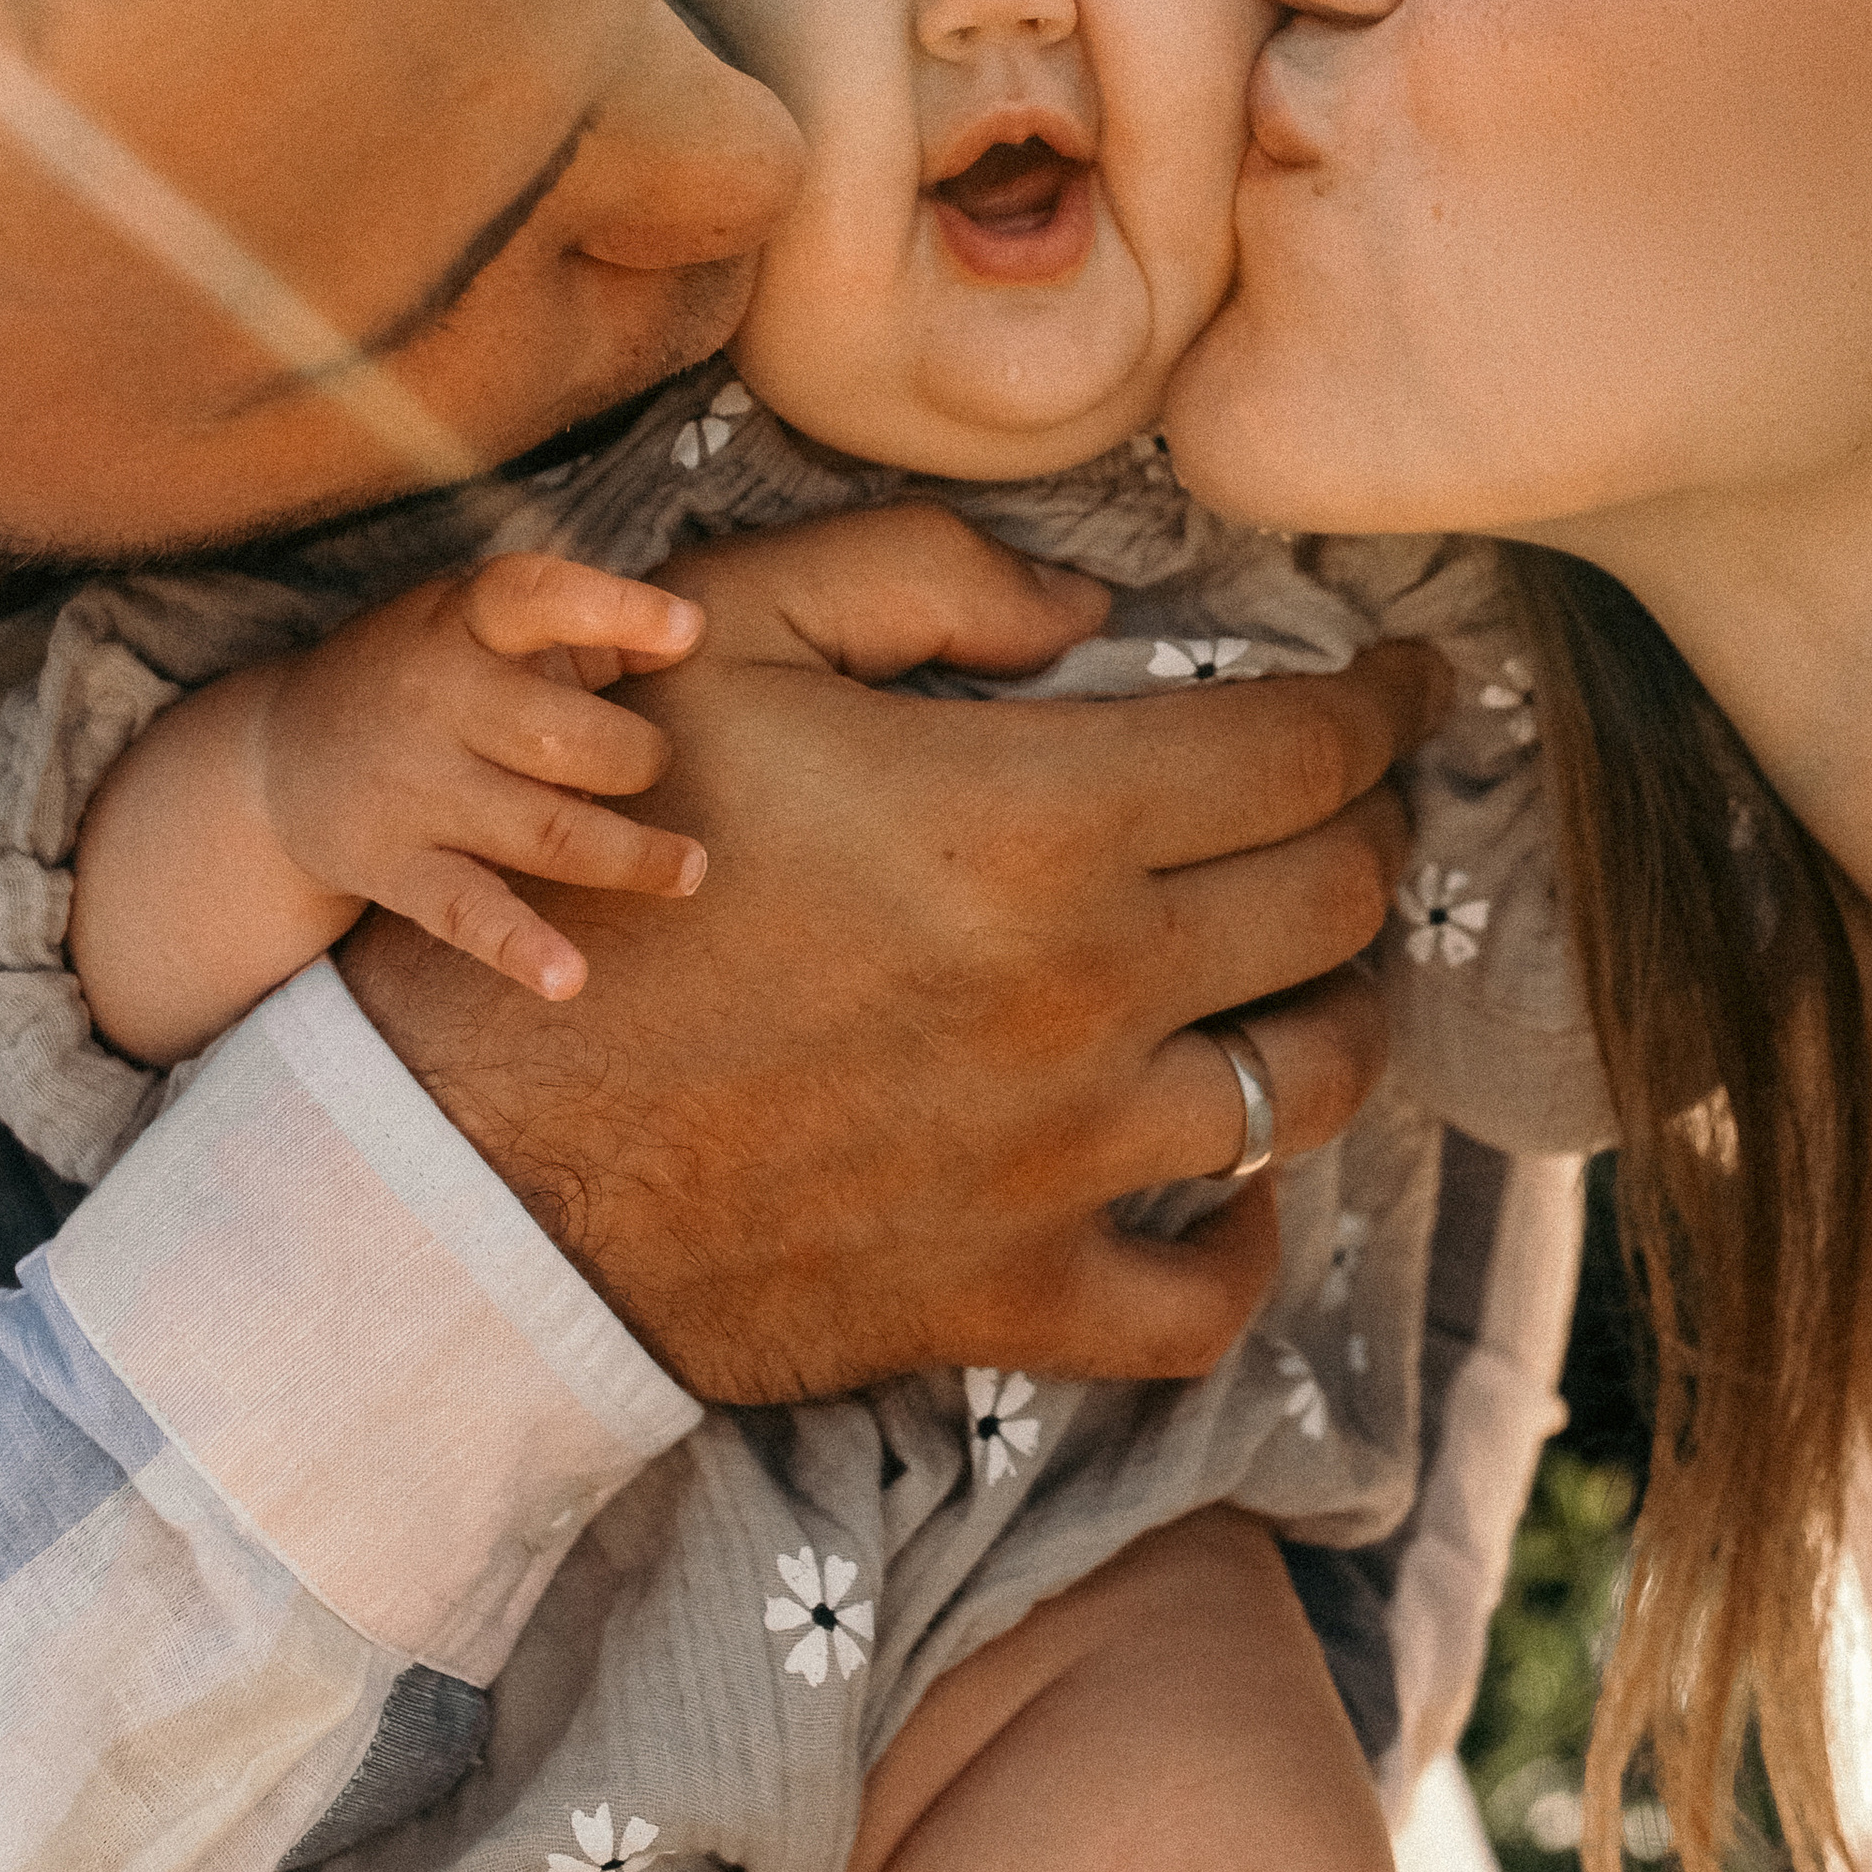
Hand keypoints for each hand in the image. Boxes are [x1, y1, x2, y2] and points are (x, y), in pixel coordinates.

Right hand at [74, 555, 714, 1062]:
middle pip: (566, 738)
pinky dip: (519, 949)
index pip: (538, 597)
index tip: (689, 631)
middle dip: (637, 759)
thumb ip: (590, 629)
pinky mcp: (393, 870)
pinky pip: (465, 913)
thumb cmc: (428, 676)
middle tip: (654, 766)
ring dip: (629, 857)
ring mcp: (411, 790)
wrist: (278, 755)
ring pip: (543, 831)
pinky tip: (570, 979)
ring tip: (690, 868)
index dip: (618, 610)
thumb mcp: (488, 626)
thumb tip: (690, 634)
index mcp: (461, 619)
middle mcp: (431, 699)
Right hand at [343, 504, 1431, 1402]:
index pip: (1304, 751)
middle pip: (1334, 900)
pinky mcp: (1009, 1299)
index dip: (1383, 705)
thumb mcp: (728, 641)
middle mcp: (1088, 993)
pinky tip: (1228, 1176)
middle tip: (1357, 803)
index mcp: (1035, 821)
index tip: (1410, 689)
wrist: (461, 1151)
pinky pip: (1207, 1296)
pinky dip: (1246, 1237)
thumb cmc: (593, 866)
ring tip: (1317, 968)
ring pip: (1311, 1084)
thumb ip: (923, 573)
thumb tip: (1092, 606)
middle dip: (1371, 830)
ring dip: (1342, 1011)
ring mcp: (1062, 1163)